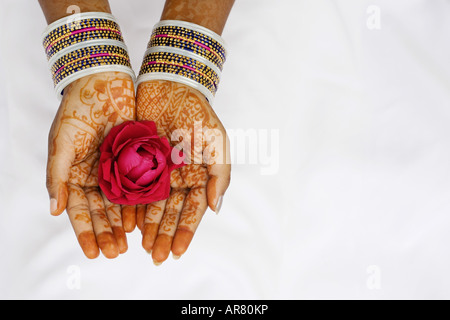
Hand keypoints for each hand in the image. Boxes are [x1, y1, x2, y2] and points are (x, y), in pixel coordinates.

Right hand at [46, 72, 135, 258]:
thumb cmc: (76, 110)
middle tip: (114, 253)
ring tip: (127, 244)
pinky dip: (136, 204)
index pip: (77, 210)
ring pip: (117, 204)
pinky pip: (135, 187)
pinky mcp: (131, 161)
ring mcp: (112, 170)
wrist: (103, 83)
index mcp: (71, 175)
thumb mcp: (61, 143)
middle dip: (105, 233)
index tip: (92, 253)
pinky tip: (140, 220)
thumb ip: (57, 176)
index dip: (84, 232)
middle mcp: (92, 176)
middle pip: (99, 212)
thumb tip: (54, 210)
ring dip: (120, 224)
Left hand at [135, 80, 230, 263]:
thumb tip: (216, 208)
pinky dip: (131, 206)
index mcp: (199, 177)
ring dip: (148, 226)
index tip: (177, 252)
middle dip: (164, 235)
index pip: (193, 211)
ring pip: (152, 206)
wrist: (171, 85)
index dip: (185, 232)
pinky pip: (133, 188)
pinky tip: (127, 222)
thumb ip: (220, 174)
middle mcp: (178, 179)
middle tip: (156, 257)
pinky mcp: (138, 163)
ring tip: (141, 245)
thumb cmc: (198, 112)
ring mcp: (158, 172)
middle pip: (170, 213)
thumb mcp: (217, 141)